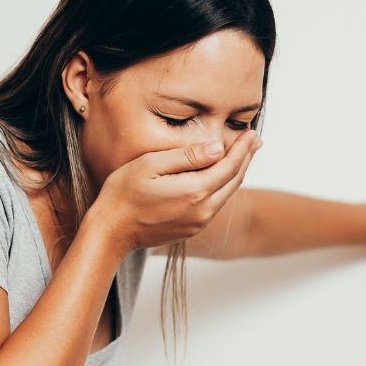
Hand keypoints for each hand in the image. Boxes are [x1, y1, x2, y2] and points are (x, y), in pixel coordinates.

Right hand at [90, 129, 263, 254]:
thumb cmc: (123, 194)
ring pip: (226, 194)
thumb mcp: (151, 165)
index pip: (229, 165)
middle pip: (234, 181)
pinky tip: (220, 178)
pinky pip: (214, 205)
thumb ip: (186, 156)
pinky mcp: (190, 230)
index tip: (252, 133)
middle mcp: (202, 210)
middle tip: (255, 140)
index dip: (243, 148)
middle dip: (246, 159)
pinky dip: (223, 188)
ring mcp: (198, 223)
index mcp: (195, 191)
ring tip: (243, 156)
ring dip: (236, 174)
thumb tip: (217, 148)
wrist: (110, 233)